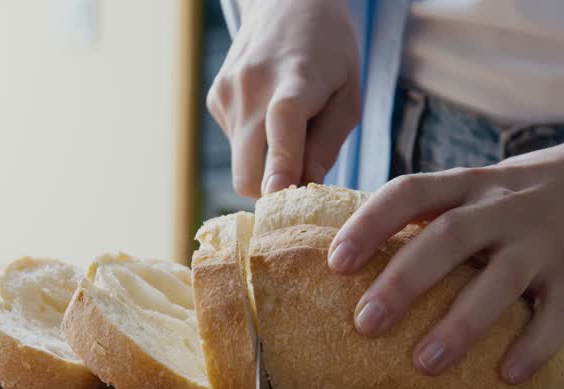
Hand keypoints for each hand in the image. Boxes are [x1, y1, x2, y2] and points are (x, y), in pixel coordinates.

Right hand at [207, 0, 361, 197]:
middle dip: (271, 191)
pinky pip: (234, 146)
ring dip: (264, 165)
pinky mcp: (215, 99)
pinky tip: (268, 116)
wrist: (286, 4)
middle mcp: (253, 85)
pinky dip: (253, 145)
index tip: (279, 194)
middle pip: (248, 168)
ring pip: (241, 164)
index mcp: (297, 78)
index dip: (281, 163)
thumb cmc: (329, 54)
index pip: (283, 123)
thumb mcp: (349, 96)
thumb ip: (328, 146)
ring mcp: (228, 93)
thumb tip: (304, 189)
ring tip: (289, 131)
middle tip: (300, 185)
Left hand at [326, 82, 563, 383]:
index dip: (369, 224)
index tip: (335, 263)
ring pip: (501, 279)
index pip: (410, 193)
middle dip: (404, 281)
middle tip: (364, 324)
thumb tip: (341, 263)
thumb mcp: (471, 190)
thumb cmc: (515, 197)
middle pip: (448, 237)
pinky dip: (534, 345)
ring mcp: (540, 239)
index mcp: (464, 185)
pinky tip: (507, 376)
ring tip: (424, 364)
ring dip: (460, 324)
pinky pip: (557, 312)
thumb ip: (422, 218)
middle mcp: (500, 207)